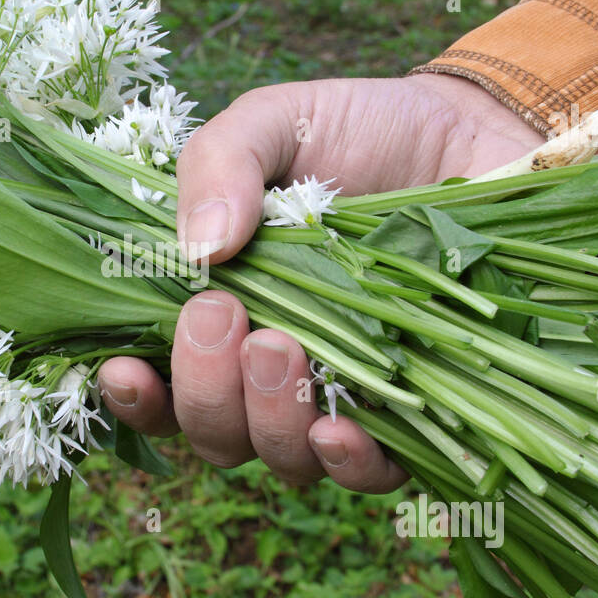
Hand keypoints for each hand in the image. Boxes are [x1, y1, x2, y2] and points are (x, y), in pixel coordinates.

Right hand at [98, 73, 544, 491]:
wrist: (472, 131)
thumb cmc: (357, 132)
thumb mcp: (272, 123)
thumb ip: (220, 166)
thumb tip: (198, 249)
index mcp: (218, 312)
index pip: (158, 383)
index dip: (134, 394)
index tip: (126, 365)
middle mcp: (266, 372)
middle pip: (213, 431)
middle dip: (205, 388)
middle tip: (221, 312)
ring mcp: (338, 399)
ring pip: (280, 457)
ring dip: (267, 418)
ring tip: (282, 345)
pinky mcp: (412, 414)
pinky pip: (370, 474)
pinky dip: (345, 464)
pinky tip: (338, 429)